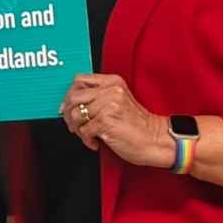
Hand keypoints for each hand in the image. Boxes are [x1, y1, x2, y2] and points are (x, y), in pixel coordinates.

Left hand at [60, 74, 174, 167]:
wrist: (156, 140)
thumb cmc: (137, 125)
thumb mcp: (118, 102)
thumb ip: (97, 97)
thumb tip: (67, 105)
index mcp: (112, 82)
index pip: (79, 80)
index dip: (69, 95)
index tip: (67, 107)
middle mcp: (110, 90)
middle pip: (73, 96)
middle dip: (68, 113)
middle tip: (74, 125)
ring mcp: (109, 105)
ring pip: (75, 114)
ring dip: (77, 129)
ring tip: (88, 135)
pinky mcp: (107, 121)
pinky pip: (84, 130)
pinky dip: (86, 140)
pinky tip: (96, 142)